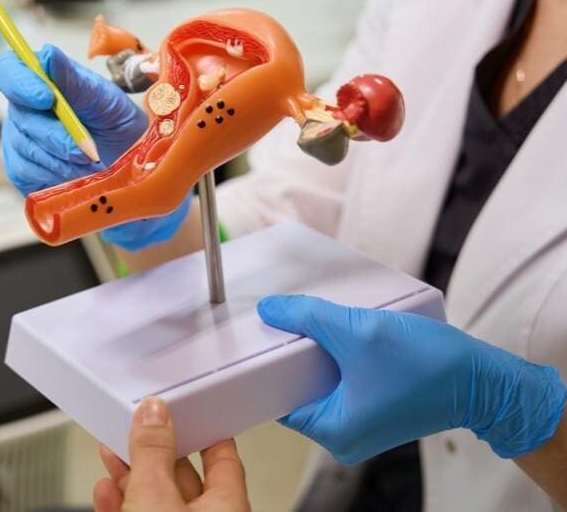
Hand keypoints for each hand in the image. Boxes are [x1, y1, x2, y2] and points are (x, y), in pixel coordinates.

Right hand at [0, 45, 189, 249]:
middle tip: (85, 149)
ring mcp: (19, 138)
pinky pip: (26, 172)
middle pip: (20, 116)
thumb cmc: (114, 122)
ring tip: (90, 163)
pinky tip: (76, 175)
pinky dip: (55, 175)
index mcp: (40, 78)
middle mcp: (23, 106)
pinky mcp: (21, 169)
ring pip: (25, 147)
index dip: (20, 83)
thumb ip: (73, 79)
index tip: (46, 98)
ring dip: (60, 159)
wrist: (127, 162)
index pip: (7, 70)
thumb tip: (48, 55)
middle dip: (55, 134)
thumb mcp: (103, 98)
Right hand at [93, 397, 250, 511]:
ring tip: (113, 452)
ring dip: (130, 475)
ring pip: (156, 498)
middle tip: (135, 426)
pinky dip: (120, 501)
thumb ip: (152, 452)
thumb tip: (153, 413)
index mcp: (227, 506)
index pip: (223, 457)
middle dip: (153, 451)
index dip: (203, 430)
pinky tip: (107, 491)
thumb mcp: (154, 495)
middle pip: (183, 476)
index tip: (186, 410)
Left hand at [257, 295, 566, 464]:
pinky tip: (340, 332)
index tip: (261, 337)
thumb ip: (308, 317)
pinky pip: (345, 381)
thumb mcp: (357, 331)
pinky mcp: (379, 409)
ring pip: (323, 383)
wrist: (486, 380)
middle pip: (299, 390)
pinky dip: (340, 358)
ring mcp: (363, 424)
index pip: (279, 399)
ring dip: (319, 353)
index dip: (268, 366)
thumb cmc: (426, 365)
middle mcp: (344, 436)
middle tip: (285, 321)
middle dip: (293, 356)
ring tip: (312, 322)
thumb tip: (270, 309)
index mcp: (332, 431)